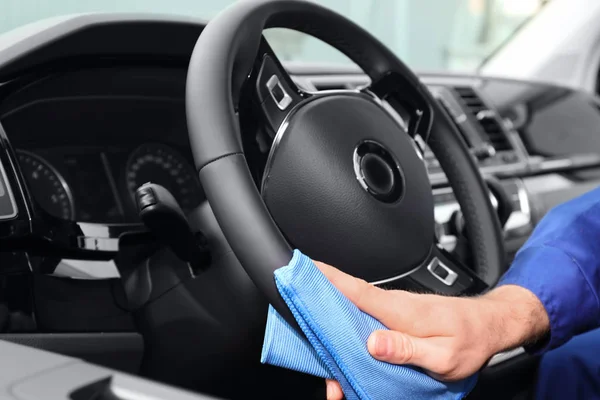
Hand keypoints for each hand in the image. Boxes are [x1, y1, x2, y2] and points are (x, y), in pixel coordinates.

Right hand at [314, 262, 549, 399]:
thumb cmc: (470, 341)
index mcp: (401, 312)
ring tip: (310, 324)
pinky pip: (365, 315)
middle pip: (347, 298)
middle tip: (293, 299)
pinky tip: (341, 333)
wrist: (489, 325)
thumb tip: (372, 343)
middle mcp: (393, 304)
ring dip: (331, 312)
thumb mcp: (443, 356)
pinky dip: (349, 320)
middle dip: (318, 297)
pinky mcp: (396, 314)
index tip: (302, 268)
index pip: (357, 291)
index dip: (327, 279)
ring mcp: (393, 308)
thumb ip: (406, 349)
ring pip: (354, 307)